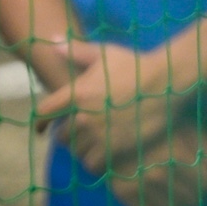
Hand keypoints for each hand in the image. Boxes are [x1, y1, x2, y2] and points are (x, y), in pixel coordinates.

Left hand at [34, 43, 175, 178]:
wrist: (166, 82)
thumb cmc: (135, 65)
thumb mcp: (105, 53)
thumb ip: (76, 50)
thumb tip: (52, 41)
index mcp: (76, 93)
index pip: (44, 113)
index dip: (40, 123)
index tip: (42, 129)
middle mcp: (83, 115)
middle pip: (61, 136)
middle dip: (67, 136)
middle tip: (77, 135)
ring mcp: (99, 133)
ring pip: (77, 152)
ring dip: (81, 150)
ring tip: (90, 147)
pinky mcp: (115, 147)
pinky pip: (93, 164)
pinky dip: (95, 163)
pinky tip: (102, 158)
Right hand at [103, 122, 206, 205]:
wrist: (105, 123)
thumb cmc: (150, 121)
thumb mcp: (181, 123)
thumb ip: (204, 142)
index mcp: (176, 155)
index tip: (203, 176)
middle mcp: (159, 174)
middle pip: (193, 201)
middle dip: (195, 194)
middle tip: (190, 187)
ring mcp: (140, 186)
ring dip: (178, 205)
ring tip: (175, 194)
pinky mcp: (123, 195)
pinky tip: (158, 198)